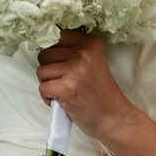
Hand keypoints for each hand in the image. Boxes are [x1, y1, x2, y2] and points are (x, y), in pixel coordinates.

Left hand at [36, 30, 155, 155]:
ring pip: (41, 71)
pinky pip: (42, 88)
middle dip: (50, 70)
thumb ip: (73, 51)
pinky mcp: (67, 88)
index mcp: (90, 42)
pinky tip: (62, 101)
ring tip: (65, 92)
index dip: (54, 54)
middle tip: (66, 82)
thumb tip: (42, 44)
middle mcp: (83, 52)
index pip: (55, 38)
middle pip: (44, 54)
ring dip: (48, 84)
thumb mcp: (92, 62)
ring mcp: (75, 70)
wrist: (114, 118)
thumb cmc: (100, 92)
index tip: (64, 66)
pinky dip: (47, 98)